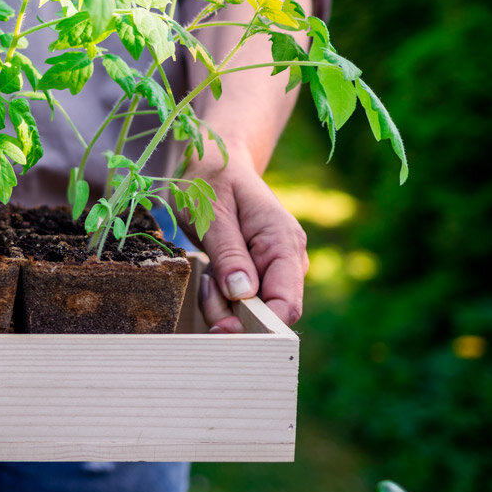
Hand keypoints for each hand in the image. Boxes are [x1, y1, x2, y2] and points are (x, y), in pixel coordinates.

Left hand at [180, 146, 308, 332]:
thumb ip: (228, 253)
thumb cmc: (211, 183)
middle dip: (231, 312)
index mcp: (283, 242)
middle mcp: (286, 260)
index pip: (286, 303)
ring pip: (249, 311)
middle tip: (206, 284)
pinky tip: (209, 274)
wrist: (215, 164)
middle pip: (266, 314)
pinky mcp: (256, 274)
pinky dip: (218, 296)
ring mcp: (272, 268)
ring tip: (205, 272)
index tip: (223, 326)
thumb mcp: (212, 214)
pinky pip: (238, 301)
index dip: (259, 325)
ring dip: (220, 303)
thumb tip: (243, 294)